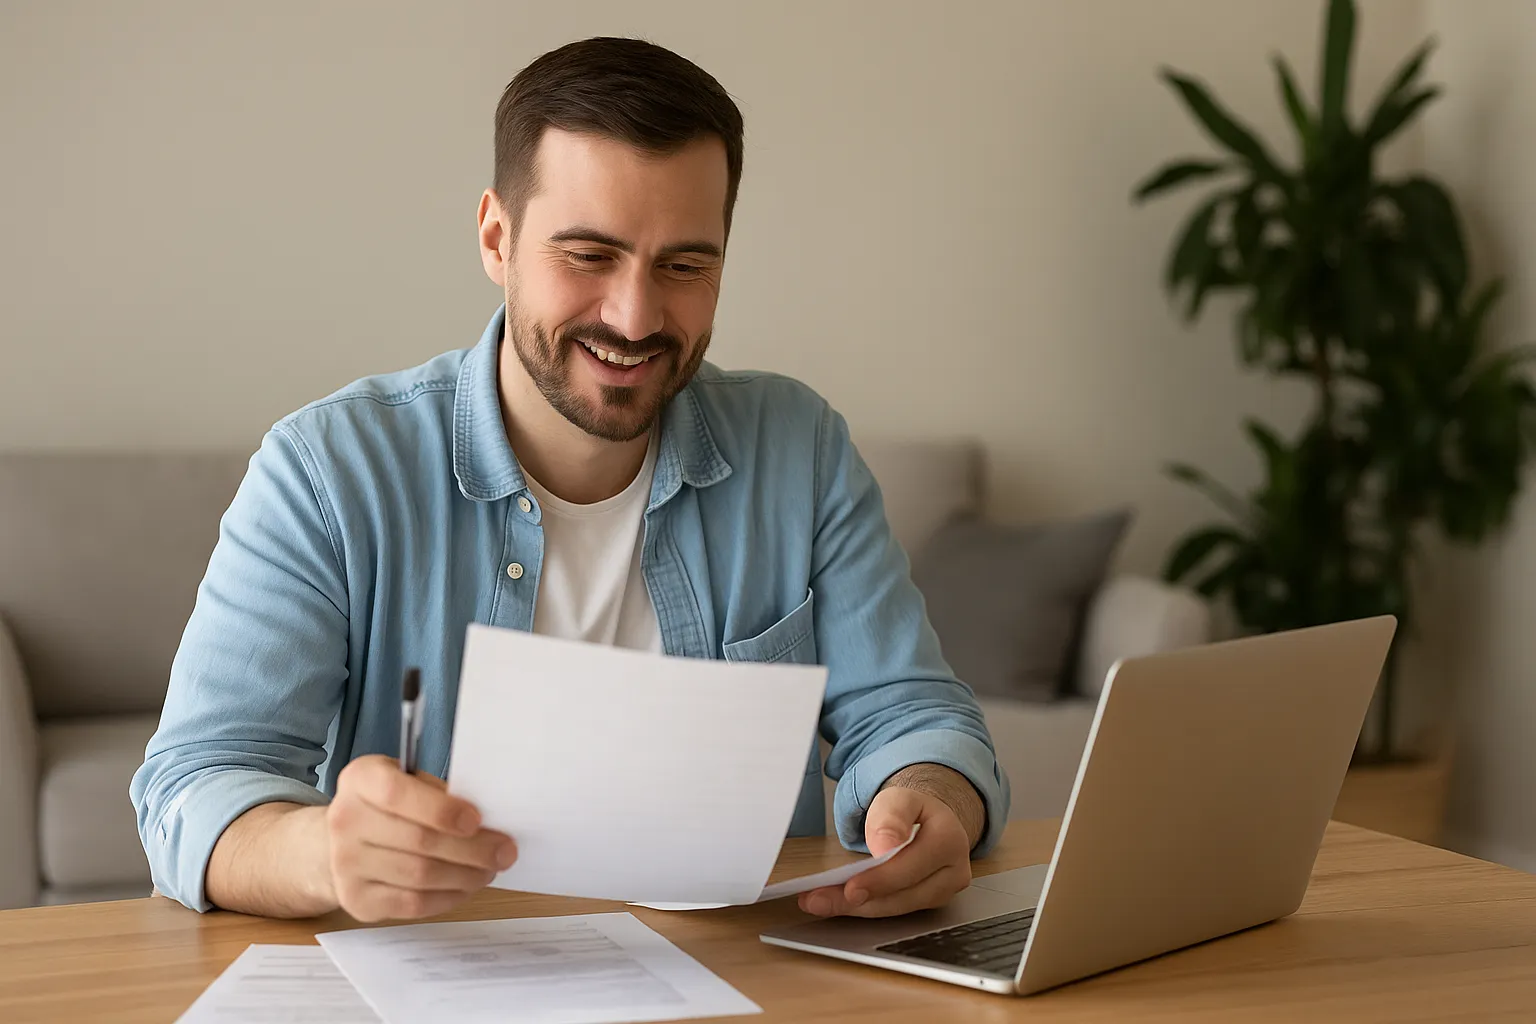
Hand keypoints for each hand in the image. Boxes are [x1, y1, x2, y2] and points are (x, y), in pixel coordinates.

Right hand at [326, 754, 516, 921]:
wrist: (338, 843)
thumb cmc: (390, 807)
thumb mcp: (409, 783)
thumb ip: (440, 796)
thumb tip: (490, 823)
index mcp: (360, 780)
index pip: (397, 794)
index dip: (441, 809)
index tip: (477, 820)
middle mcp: (345, 820)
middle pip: (418, 840)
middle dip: (471, 849)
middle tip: (505, 852)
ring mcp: (345, 863)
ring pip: (420, 876)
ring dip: (465, 875)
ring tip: (489, 869)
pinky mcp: (356, 899)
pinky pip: (413, 904)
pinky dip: (448, 897)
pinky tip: (466, 886)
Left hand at [798, 765, 983, 918]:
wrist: (930, 819)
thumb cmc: (913, 810)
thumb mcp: (899, 798)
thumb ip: (891, 817)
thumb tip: (885, 846)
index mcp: (949, 840)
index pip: (912, 866)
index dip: (880, 880)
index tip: (851, 888)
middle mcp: (953, 871)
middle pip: (903, 894)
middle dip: (857, 899)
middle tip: (818, 900)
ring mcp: (944, 892)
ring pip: (897, 908)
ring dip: (856, 908)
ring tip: (819, 902)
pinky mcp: (929, 905)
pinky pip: (895, 911)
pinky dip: (865, 908)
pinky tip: (839, 904)